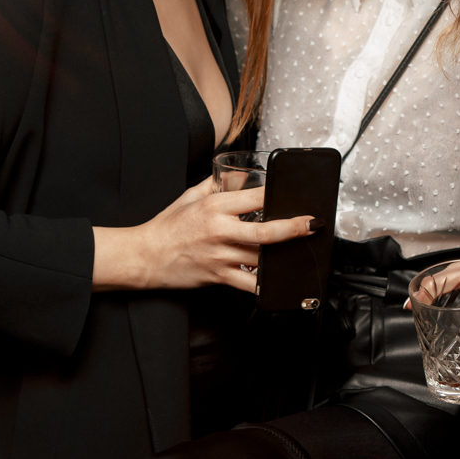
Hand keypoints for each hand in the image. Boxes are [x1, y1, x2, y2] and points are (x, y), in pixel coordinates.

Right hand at [93, 177, 311, 292]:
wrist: (146, 256)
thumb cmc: (168, 226)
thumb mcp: (191, 196)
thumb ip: (218, 184)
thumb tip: (241, 174)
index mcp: (214, 207)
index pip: (255, 198)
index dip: (277, 196)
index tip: (295, 195)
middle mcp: (220, 231)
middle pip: (265, 232)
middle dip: (293, 228)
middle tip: (313, 224)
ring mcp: (220, 256)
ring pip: (260, 258)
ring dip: (283, 256)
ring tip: (302, 251)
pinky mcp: (218, 276)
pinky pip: (247, 283)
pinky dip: (264, 284)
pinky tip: (279, 282)